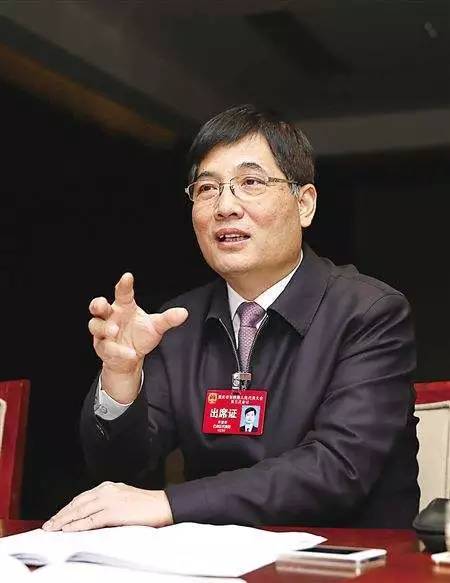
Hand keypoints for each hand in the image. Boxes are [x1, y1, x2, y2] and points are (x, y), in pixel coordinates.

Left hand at [42, 482, 172, 531]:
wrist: (162, 505)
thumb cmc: (146, 505)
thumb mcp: (122, 499)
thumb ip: (106, 504)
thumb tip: (90, 516)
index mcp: (108, 486)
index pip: (81, 498)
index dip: (67, 508)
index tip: (57, 517)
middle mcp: (106, 490)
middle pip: (77, 503)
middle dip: (61, 515)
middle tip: (48, 525)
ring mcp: (109, 500)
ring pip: (80, 511)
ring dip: (64, 521)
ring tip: (53, 528)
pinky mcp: (113, 511)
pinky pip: (90, 520)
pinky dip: (77, 525)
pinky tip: (68, 530)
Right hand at [89, 273, 187, 401]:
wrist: (130, 358)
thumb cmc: (140, 335)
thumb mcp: (156, 327)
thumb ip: (168, 319)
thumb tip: (184, 313)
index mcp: (124, 307)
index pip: (123, 293)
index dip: (124, 284)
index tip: (127, 276)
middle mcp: (111, 317)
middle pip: (98, 307)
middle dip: (97, 304)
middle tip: (102, 305)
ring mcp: (104, 332)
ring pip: (96, 325)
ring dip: (104, 327)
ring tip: (115, 331)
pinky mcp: (102, 347)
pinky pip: (106, 347)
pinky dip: (118, 350)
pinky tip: (130, 354)